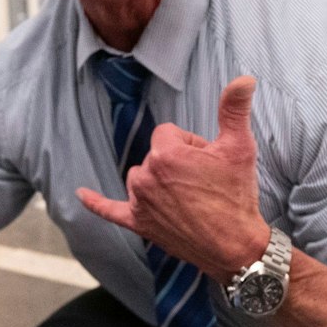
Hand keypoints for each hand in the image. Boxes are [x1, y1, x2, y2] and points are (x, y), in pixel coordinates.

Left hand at [77, 76, 269, 279]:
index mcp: (165, 153)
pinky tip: (81, 194)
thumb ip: (234, 108)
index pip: (168, 134)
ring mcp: (139, 202)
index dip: (191, 145)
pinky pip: (110, 210)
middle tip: (204, 184)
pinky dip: (96, 202)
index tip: (208, 163)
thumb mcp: (239, 147)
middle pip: (155, 155)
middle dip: (177, 164)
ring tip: (187, 199)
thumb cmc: (237, 196)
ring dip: (159, 181)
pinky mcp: (139, 223)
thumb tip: (245, 78)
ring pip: (142, 177)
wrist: (235, 248)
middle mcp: (145, 176)